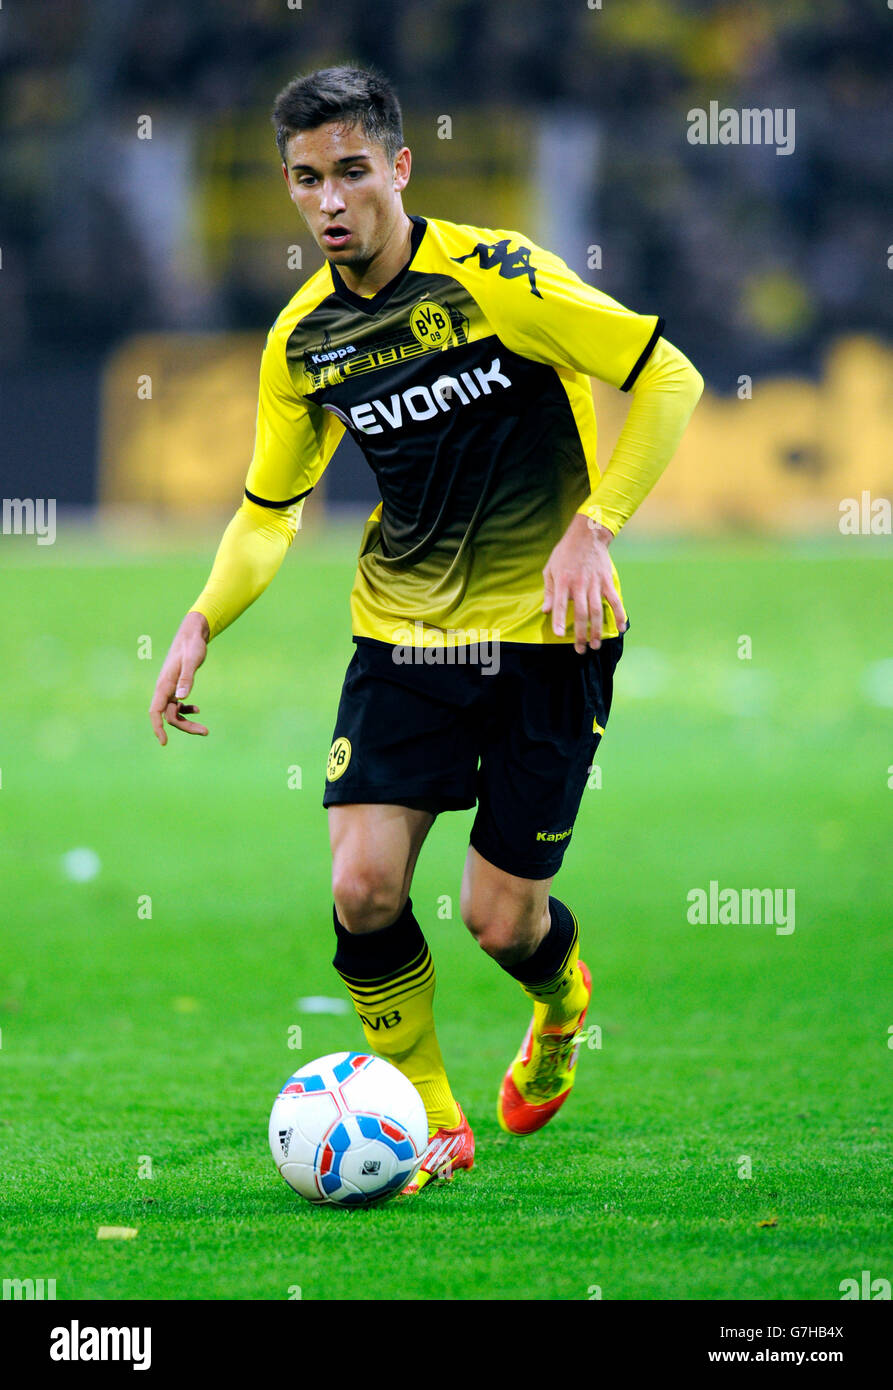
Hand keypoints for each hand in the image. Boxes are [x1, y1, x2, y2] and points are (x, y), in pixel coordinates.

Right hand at [149, 611, 210, 745]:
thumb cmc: (192, 646)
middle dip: (185, 727)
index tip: (164, 742)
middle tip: (205, 732)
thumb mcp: (192, 661)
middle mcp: (164, 689)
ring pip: (174, 712)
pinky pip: (178, 705)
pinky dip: (186, 710)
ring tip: (205, 730)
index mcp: (164, 685)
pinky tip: (197, 709)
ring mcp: (170, 688)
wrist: (192, 634)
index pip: (155, 711)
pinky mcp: (176, 686)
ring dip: (187, 722)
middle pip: (169, 716)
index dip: (158, 727)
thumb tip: (182, 697)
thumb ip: (187, 678)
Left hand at [542, 514, 626, 652]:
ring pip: (597, 611)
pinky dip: (619, 615)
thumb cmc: (565, 553)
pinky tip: (621, 628)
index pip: (559, 604)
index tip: (559, 635)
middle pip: (580, 613)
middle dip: (580, 634)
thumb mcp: (550, 569)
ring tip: (596, 645)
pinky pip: (614, 601)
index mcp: (563, 581)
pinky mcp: (607, 581)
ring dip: (597, 630)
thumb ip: (548, 591)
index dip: (558, 620)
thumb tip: (544, 611)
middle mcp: (579, 584)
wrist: (587, 535)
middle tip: (581, 650)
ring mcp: (595, 584)